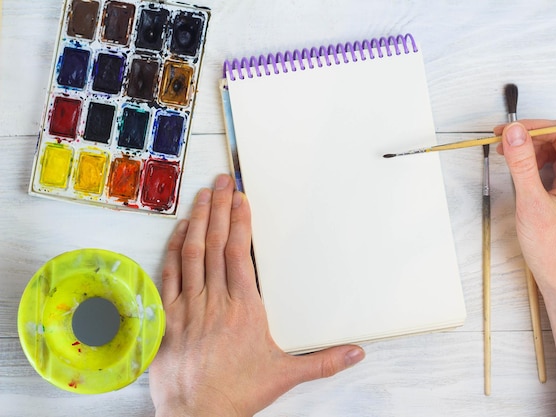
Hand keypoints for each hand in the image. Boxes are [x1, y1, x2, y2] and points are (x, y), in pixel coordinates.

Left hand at [149, 174, 364, 416]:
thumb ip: (324, 362)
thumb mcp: (286, 375)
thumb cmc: (238, 393)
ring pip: (191, 253)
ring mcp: (189, 306)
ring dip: (198, 222)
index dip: (240, 221)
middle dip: (220, 209)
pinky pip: (170, 275)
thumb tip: (356, 354)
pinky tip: (179, 232)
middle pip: (216, 244)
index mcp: (244, 308)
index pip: (240, 253)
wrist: (197, 414)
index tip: (241, 198)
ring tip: (203, 196)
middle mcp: (215, 300)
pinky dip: (173, 250)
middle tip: (222, 182)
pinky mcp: (170, 318)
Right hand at [497, 121, 555, 416]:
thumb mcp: (532, 203)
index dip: (534, 128)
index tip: (506, 131)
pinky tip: (520, 172)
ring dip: (532, 152)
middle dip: (531, 138)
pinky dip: (536, 167)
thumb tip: (514, 131)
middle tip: (501, 141)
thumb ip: (522, 164)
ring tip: (507, 157)